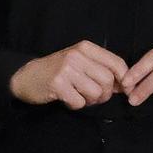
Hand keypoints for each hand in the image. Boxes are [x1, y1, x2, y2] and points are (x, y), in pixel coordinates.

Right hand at [10, 41, 127, 108]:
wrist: (26, 76)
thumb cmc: (57, 70)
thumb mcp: (80, 62)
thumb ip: (101, 68)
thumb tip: (126, 84)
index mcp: (85, 47)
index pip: (116, 63)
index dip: (125, 80)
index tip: (125, 91)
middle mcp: (77, 55)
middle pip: (108, 80)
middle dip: (105, 94)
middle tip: (94, 97)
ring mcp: (66, 69)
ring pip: (96, 92)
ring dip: (90, 101)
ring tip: (78, 96)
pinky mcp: (58, 84)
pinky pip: (80, 102)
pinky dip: (76, 105)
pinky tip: (67, 99)